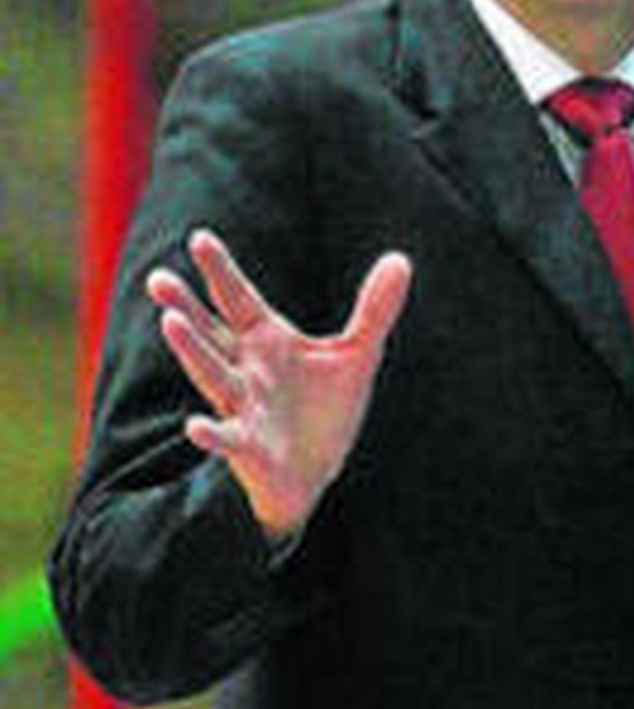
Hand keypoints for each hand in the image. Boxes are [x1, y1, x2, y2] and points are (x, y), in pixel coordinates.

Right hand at [147, 228, 413, 543]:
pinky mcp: (249, 448)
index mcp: (265, 340)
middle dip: (186, 307)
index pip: (238, 298)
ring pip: (212, 376)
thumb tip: (400, 259)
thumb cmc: (325, 409)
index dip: (220, 270)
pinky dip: (212, 434)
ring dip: (192, 352)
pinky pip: (227, 438)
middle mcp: (245, 370)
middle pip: (210, 333)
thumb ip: (374, 309)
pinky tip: (196, 427)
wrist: (317, 471)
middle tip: (159, 279)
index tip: (200, 237)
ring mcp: (243, 408)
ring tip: (170, 324)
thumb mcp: (357, 355)